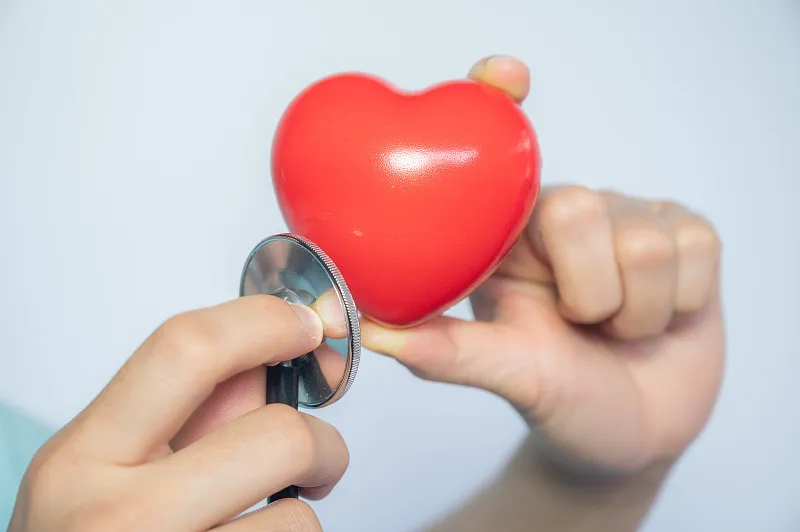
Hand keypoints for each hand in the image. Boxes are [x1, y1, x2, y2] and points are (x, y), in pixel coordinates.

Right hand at [9, 296, 348, 531]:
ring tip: (262, 529)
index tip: (305, 326)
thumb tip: (271, 355)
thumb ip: (182, 413)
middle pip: (278, 436)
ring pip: (301, 521)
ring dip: (301, 520)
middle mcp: (114, 520)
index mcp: (81, 461)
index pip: (187, 350)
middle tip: (315, 461)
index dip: (263, 323)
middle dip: (322, 443)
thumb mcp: (101, 476)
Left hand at [362, 56, 724, 473]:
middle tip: (579, 324)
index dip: (498, 97)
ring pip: (647, 240)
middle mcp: (562, 212)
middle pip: (580, 209)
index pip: (500, 143)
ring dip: (634, 314)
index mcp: (503, 232)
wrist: (633, 435)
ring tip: (615, 330)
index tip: (505, 76)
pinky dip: (679, 305)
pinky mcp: (687, 232)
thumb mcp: (506, 374)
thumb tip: (373, 333)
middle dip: (587, 297)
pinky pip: (696, 248)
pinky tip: (661, 317)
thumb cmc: (558, 400)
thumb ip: (448, 351)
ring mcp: (628, 217)